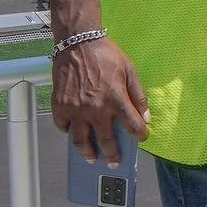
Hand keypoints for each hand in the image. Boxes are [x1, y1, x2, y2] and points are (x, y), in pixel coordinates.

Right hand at [50, 38, 149, 166]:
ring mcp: (76, 109)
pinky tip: (73, 132)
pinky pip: (63, 126)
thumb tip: (145, 115)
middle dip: (112, 154)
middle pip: (105, 139)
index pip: (131, 124)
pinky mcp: (60, 106)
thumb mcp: (130, 70)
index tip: (142, 137)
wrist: (78, 44)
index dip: (139, 134)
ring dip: (88, 152)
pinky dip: (68, 132)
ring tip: (92, 158)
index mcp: (115, 98)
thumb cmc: (106, 55)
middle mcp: (95, 108)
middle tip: (114, 162)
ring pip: (81, 140)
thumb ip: (138, 94)